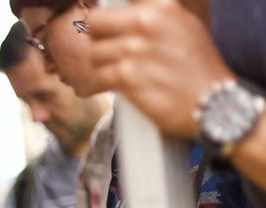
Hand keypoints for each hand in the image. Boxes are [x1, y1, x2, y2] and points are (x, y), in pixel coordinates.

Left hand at [89, 0, 234, 137]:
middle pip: (94, 23)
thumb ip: (151, 14)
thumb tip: (124, 9)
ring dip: (101, 65)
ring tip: (118, 73)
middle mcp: (148, 22)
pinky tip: (118, 87)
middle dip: (97, 39)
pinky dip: (103, 85)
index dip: (107, 17)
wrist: (211, 101)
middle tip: (108, 52)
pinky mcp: (128, 75)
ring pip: (93, 53)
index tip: (107, 28)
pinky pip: (98, 76)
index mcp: (161, 6)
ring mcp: (136, 48)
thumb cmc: (196, 67)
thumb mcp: (181, 25)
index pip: (114, 3)